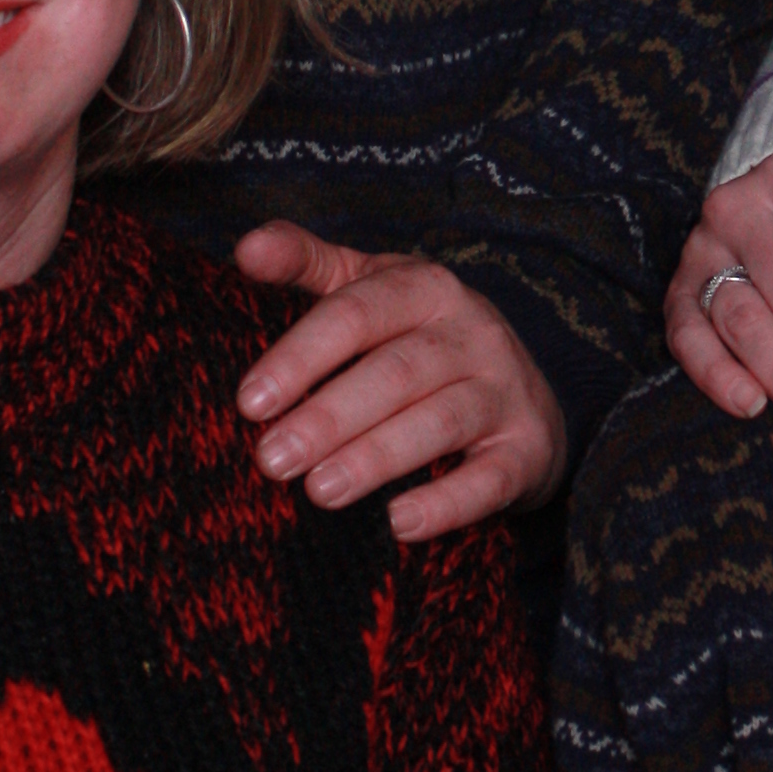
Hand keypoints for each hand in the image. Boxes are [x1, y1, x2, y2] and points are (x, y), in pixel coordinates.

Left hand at [232, 225, 568, 541]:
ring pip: (441, 422)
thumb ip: (308, 262)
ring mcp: (504, 392)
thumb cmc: (422, 337)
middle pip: (396, 372)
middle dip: (329, 417)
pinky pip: (490, 478)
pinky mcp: (526, 451)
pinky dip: (447, 502)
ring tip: (319, 491)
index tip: (249, 402)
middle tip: (271, 459)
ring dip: (376, 457)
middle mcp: (472, 334)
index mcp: (426, 288)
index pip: (357, 314)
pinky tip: (399, 523)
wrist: (525, 390)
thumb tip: (246, 247)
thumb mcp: (371, 287)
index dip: (300, 356)